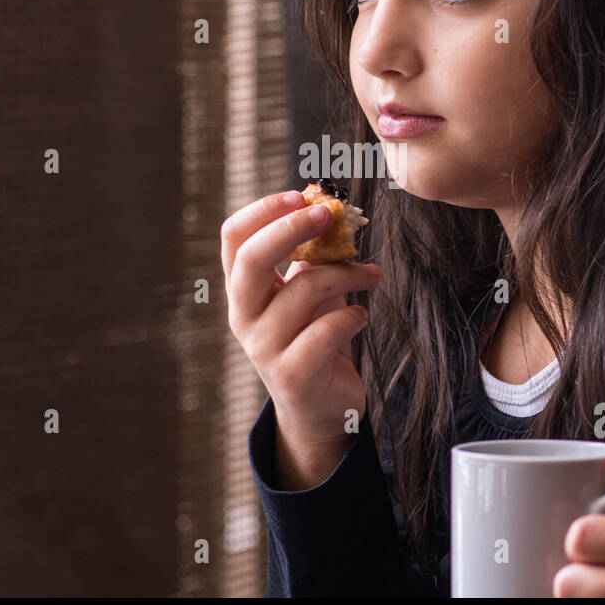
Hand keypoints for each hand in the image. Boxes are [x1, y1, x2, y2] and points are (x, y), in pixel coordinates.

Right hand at [220, 190, 381, 458]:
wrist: (322, 408)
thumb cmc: (316, 338)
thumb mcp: (310, 292)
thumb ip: (313, 257)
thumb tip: (331, 208)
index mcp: (243, 290)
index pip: (233, 238)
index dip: (263, 209)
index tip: (301, 195)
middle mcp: (244, 317)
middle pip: (251, 259)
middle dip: (292, 229)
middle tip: (330, 215)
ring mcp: (263, 349)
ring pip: (302, 291)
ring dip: (346, 273)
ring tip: (371, 274)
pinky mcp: (292, 375)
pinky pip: (325, 331)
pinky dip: (352, 316)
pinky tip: (361, 316)